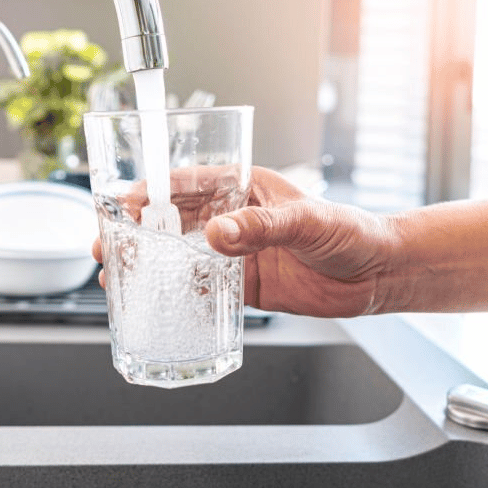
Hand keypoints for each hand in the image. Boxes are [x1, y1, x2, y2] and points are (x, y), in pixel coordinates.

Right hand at [91, 166, 401, 317]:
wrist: (379, 273)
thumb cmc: (352, 231)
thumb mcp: (306, 221)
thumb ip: (261, 227)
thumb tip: (217, 234)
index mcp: (246, 189)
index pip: (188, 184)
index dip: (151, 192)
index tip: (122, 204)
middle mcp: (237, 219)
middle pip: (174, 222)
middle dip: (138, 231)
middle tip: (108, 244)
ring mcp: (240, 253)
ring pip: (183, 257)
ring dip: (151, 265)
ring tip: (119, 275)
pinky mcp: (247, 286)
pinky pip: (206, 290)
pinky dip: (181, 296)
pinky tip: (158, 303)